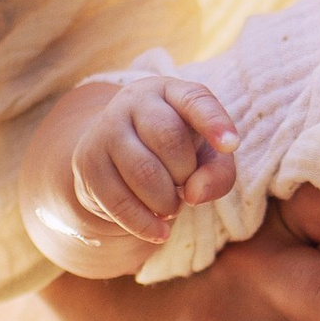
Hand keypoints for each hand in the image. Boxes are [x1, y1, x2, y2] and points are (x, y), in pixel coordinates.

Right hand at [71, 78, 239, 242]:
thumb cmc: (174, 155)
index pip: (194, 99)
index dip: (214, 122)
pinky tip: (159, 230)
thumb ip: (218, 173)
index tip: (231, 145)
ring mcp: (106, 130)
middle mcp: (133, 101)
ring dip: (167, 202)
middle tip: (185, 185)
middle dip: (186, 173)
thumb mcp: (206, 157)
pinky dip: (146, 224)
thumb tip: (195, 194)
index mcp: (170, 91)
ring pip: (143, 172)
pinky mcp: (88, 164)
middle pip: (168, 138)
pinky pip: (119, 202)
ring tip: (171, 205)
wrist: (116, 160)